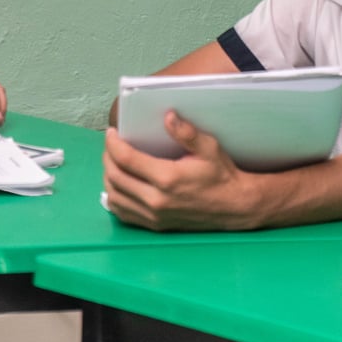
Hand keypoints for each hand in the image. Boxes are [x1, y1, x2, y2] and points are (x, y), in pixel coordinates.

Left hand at [103, 112, 256, 231]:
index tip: (112, 132)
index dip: (113, 143)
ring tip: (113, 162)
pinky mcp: (154, 226)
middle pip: (115, 177)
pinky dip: (114, 197)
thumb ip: (187, 132)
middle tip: (111, 144)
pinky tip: (119, 185)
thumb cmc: (221, 175)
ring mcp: (153, 216)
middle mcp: (156, 200)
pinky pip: (122, 213)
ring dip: (108, 177)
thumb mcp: (209, 148)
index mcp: (168, 178)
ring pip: (114, 197)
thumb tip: (168, 116)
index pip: (126, 159)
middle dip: (107, 157)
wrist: (234, 206)